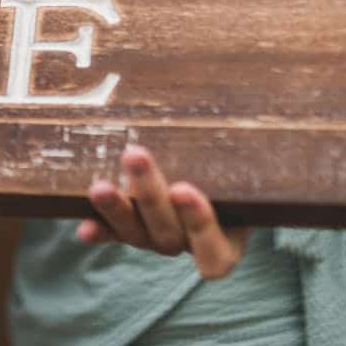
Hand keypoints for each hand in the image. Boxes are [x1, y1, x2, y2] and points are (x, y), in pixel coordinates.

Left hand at [81, 145, 250, 278]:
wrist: (214, 168)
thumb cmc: (236, 165)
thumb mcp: (248, 161)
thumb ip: (245, 144)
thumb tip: (260, 94)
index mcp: (227, 241)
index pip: (215, 252)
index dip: (199, 224)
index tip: (185, 189)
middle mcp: (188, 245)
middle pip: (168, 233)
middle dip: (149, 195)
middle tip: (136, 155)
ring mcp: (155, 239)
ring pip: (134, 233)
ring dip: (116, 209)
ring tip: (100, 187)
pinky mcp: (128, 229)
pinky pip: (111, 234)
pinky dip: (98, 229)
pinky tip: (84, 227)